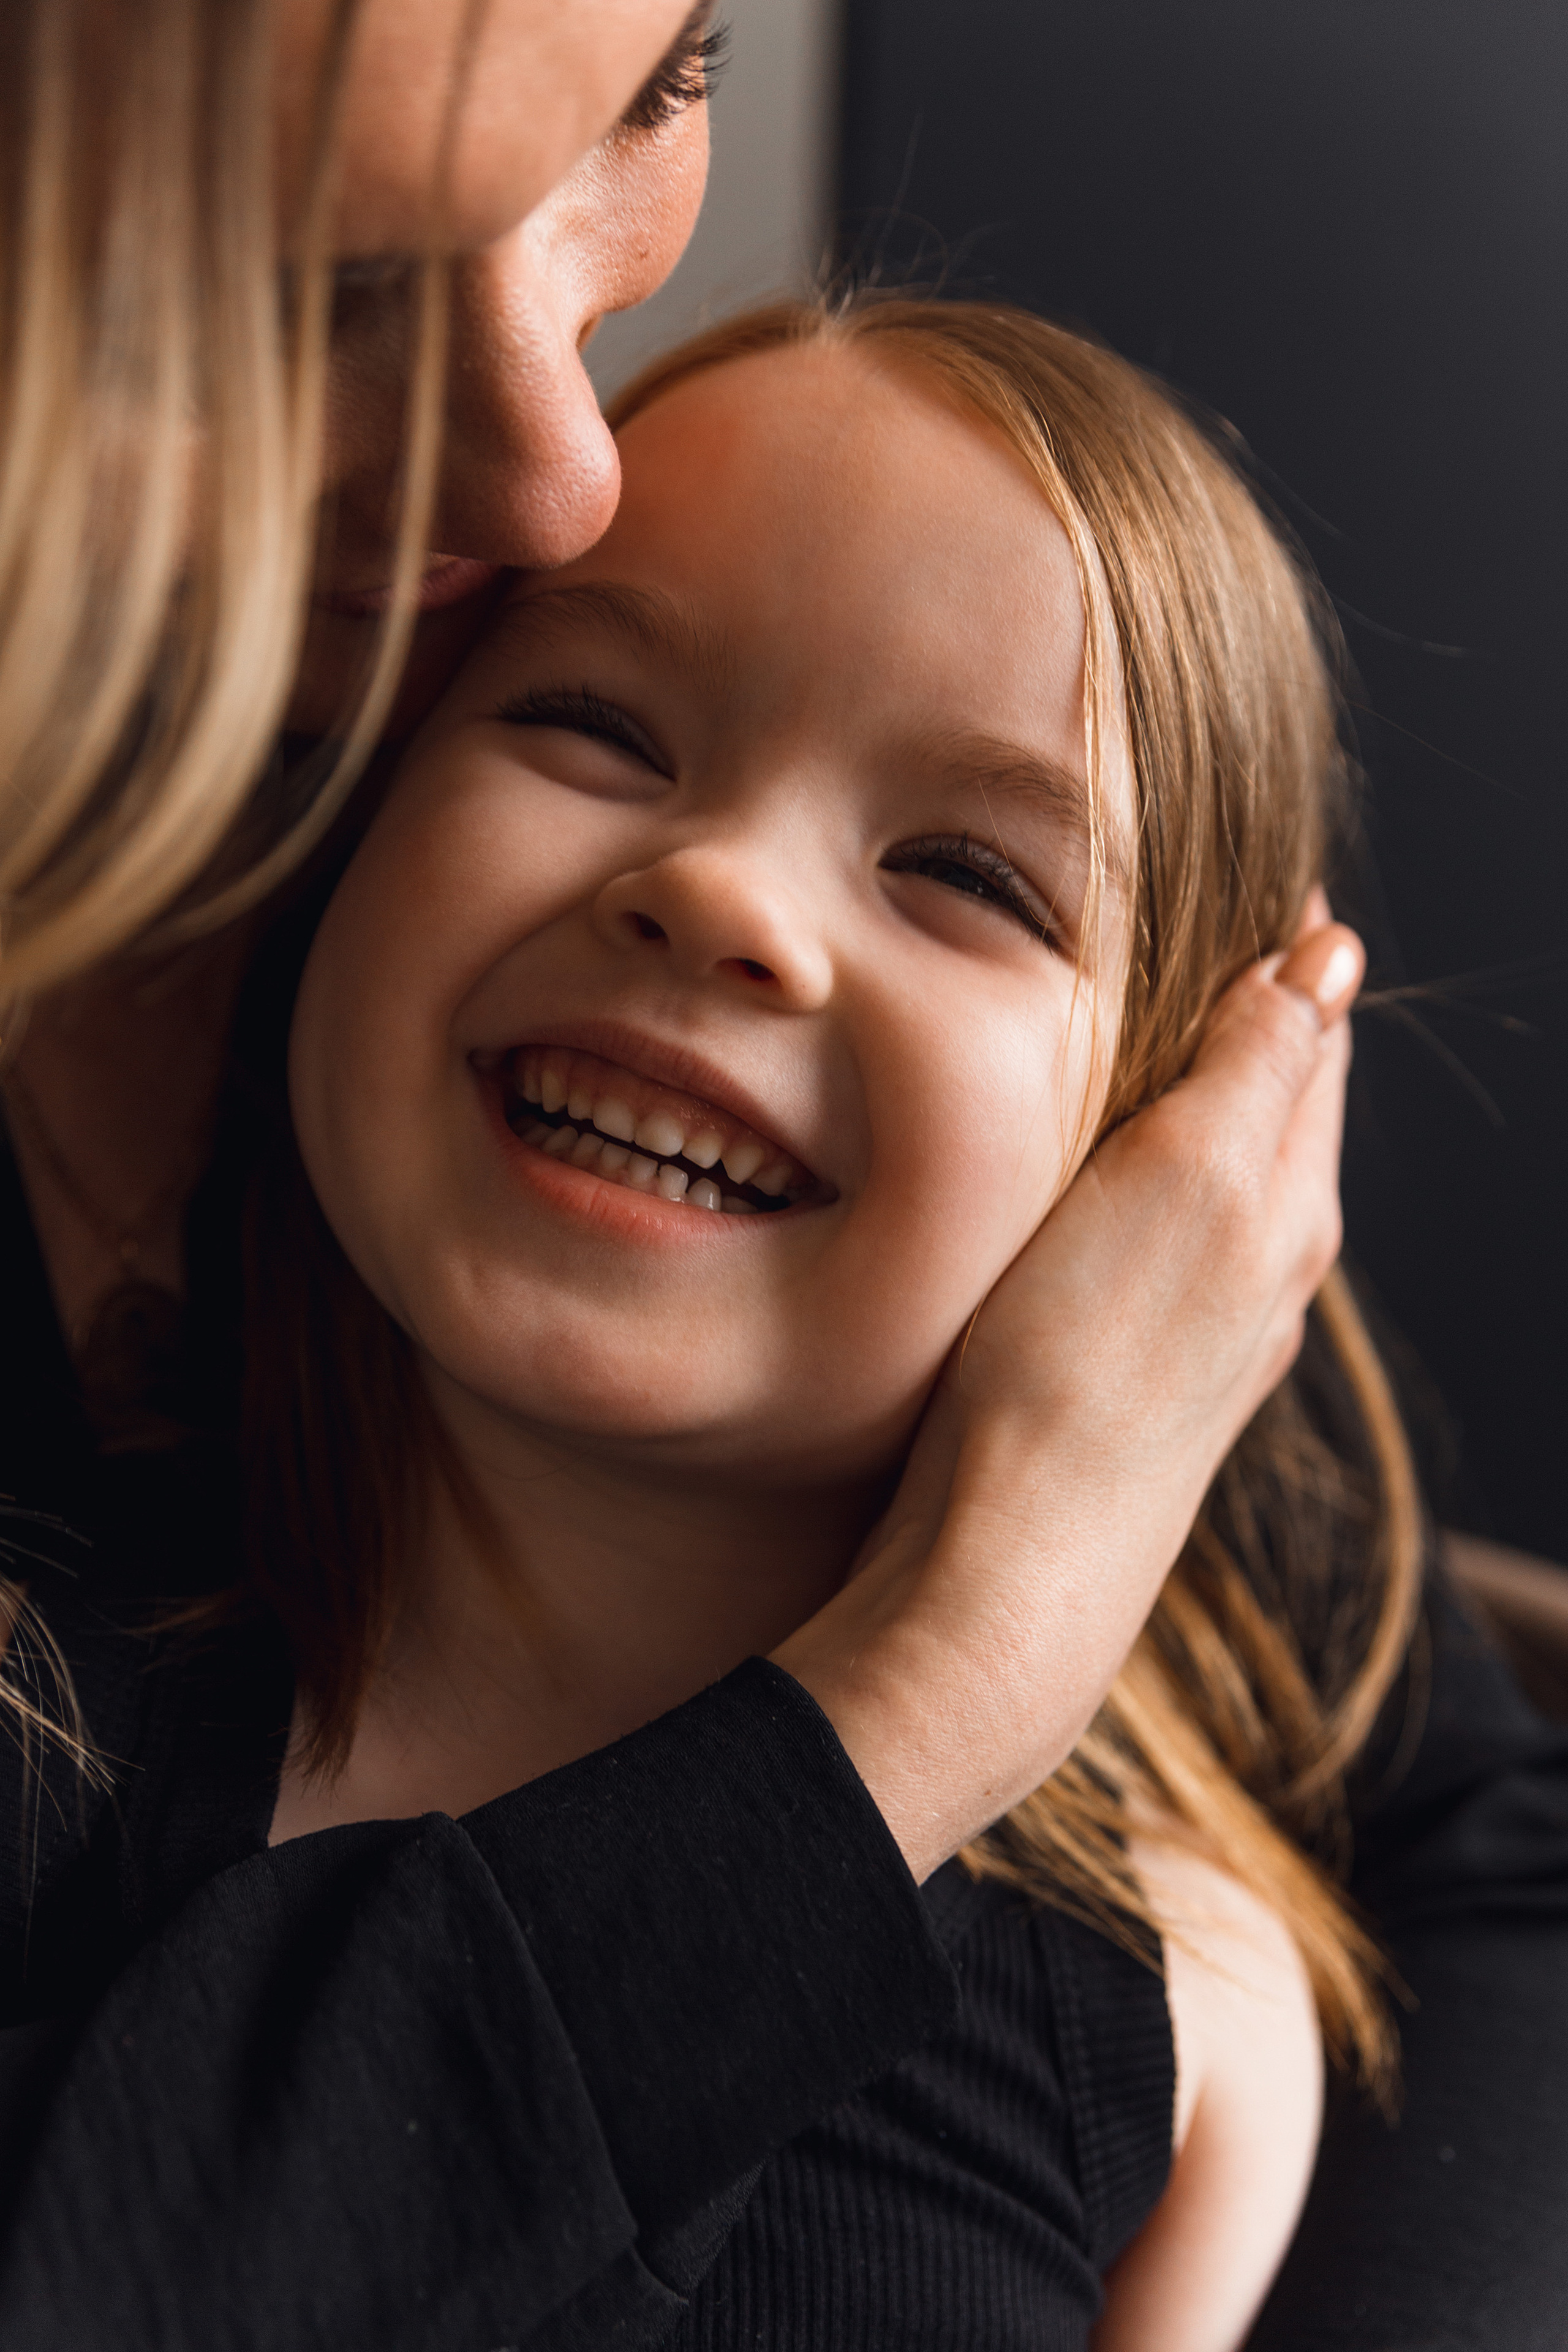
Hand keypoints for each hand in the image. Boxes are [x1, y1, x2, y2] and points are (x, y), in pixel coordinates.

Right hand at [772, 895, 1363, 1881]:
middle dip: (1257, 1015)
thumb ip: (1259, 1068)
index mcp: (1287, 1204)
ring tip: (1155, 1028)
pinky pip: (1167, 1239)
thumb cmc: (1081, 1367)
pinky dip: (1152, 1177)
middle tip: (1210, 924)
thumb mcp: (1185, 1181)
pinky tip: (1103, 1178)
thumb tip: (1327, 955)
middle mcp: (1265, 1268)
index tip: (1264, 877)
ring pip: (1222, 1176)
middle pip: (1278, 1107)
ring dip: (1203, 1097)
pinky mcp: (1134, 1372)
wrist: (1011, 1557)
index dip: (1288, 953)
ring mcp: (1202, 1328)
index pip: (1311, 1042)